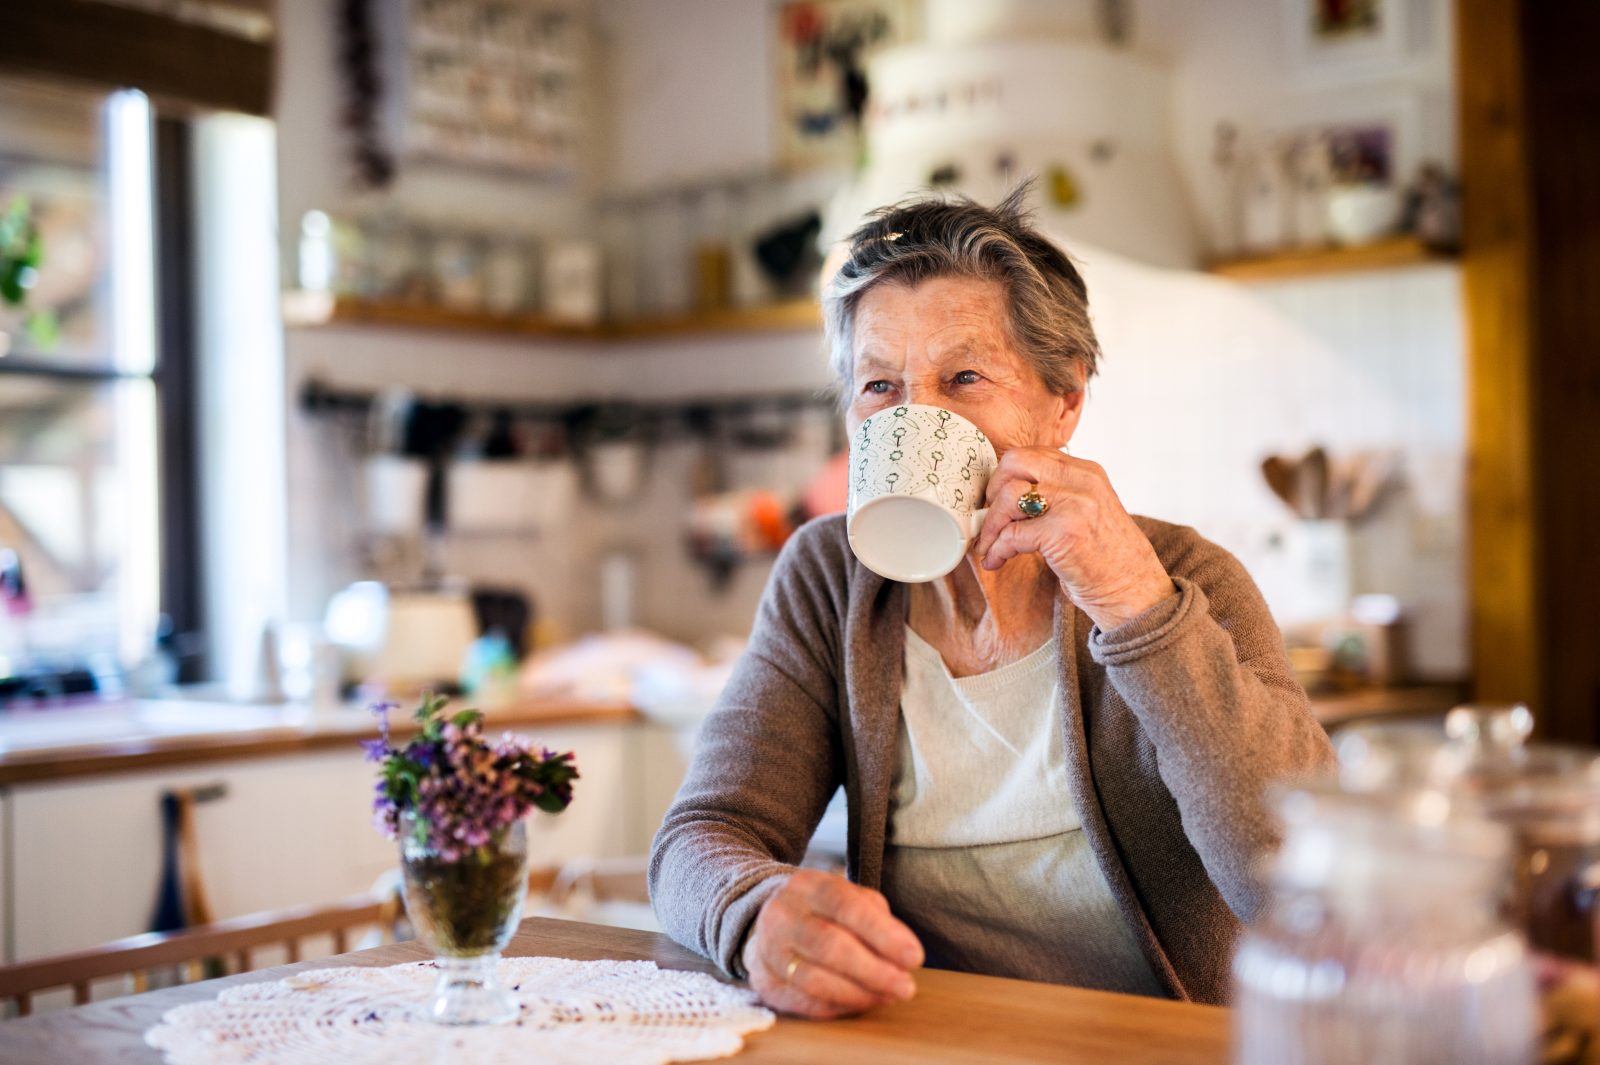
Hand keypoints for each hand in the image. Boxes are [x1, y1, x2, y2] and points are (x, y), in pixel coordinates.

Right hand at [741, 869, 923, 1018]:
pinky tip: (862, 1002)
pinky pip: (804, 1002)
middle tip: (906, 987)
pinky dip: (838, 1006)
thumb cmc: (822, 911)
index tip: (914, 957)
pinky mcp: (765, 983)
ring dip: (858, 993)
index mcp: (807, 886)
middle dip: (874, 971)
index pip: (846, 906)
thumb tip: (902, 952)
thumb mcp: (848, 897)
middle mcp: (781, 915)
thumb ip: (876, 918)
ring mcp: (768, 951)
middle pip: (829, 945)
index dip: (882, 933)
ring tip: (887, 996)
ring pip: (815, 980)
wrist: (769, 922)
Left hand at [972, 447, 1175, 631]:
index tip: (996, 499)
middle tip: (991, 517)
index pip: (1033, 454)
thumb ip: (1059, 495)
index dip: (1006, 476)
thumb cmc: (1109, 559)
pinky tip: (995, 561)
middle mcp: (1081, 481)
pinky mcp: (1062, 533)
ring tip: (989, 546)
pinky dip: (996, 549)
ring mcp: (1073, 504)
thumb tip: (1009, 497)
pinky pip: (1011, 534)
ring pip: (1008, 497)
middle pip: (1015, 462)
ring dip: (991, 526)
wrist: (1135, 592)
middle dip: (993, 490)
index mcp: (1087, 472)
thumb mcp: (1088, 512)